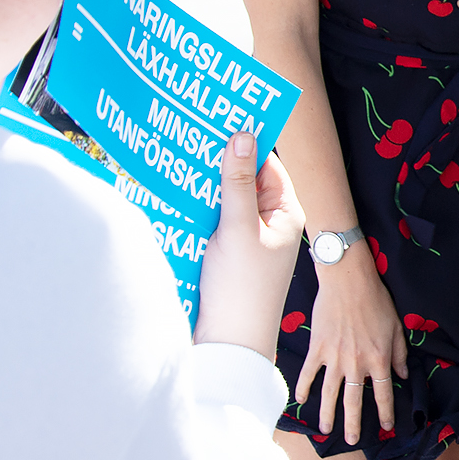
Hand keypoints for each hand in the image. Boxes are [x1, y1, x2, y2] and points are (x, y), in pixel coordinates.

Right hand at [195, 133, 303, 355]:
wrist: (228, 341)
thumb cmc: (241, 288)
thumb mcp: (238, 228)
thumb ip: (238, 182)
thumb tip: (242, 136)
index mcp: (285, 212)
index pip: (267, 164)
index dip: (245, 141)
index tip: (218, 117)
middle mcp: (270, 221)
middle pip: (243, 178)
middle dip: (218, 161)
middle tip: (189, 133)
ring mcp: (247, 237)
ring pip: (224, 198)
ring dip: (203, 184)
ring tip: (175, 158)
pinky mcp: (226, 251)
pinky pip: (211, 219)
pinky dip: (195, 208)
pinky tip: (173, 194)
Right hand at [294, 233, 405, 444]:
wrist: (348, 281)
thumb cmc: (376, 300)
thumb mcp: (396, 327)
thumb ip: (399, 353)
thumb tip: (403, 375)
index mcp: (378, 359)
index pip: (383, 393)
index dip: (386, 412)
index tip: (387, 427)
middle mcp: (356, 363)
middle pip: (354, 400)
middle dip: (354, 423)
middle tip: (353, 440)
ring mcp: (334, 358)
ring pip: (330, 393)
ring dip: (328, 414)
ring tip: (326, 430)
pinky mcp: (318, 348)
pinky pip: (309, 373)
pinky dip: (303, 387)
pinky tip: (300, 400)